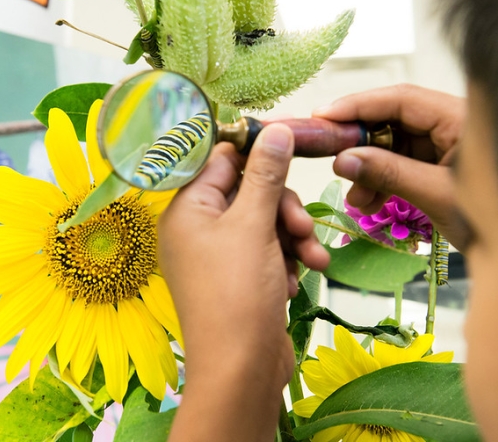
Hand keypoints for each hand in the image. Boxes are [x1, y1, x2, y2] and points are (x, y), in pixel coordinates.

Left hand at [159, 124, 328, 441]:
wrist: (240, 368)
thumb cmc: (238, 293)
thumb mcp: (255, 225)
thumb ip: (266, 175)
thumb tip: (273, 129)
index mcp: (187, 209)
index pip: (222, 159)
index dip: (258, 152)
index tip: (294, 145)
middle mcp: (197, 228)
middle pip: (249, 192)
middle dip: (282, 207)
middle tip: (301, 226)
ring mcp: (217, 255)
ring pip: (264, 223)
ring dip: (292, 236)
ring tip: (310, 259)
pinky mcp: (238, 278)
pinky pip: (267, 252)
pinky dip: (286, 261)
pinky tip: (300, 279)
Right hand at [313, 84, 468, 248]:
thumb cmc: (494, 220)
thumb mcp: (436, 194)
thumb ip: (389, 173)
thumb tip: (344, 160)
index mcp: (460, 118)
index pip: (400, 99)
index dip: (358, 105)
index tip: (323, 116)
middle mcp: (453, 125)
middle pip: (394, 121)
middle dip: (362, 145)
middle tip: (332, 161)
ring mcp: (448, 146)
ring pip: (396, 146)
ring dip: (370, 170)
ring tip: (355, 201)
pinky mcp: (443, 167)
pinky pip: (405, 166)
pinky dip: (384, 183)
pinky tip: (369, 204)